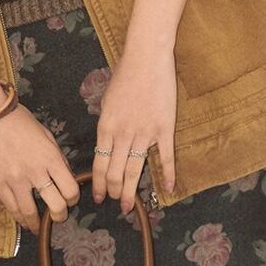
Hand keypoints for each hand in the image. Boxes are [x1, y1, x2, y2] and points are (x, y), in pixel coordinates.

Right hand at [0, 103, 81, 234]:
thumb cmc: (20, 122)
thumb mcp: (46, 135)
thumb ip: (57, 157)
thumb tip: (65, 176)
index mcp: (50, 158)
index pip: (70, 189)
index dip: (74, 198)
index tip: (70, 199)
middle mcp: (35, 172)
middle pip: (56, 205)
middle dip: (60, 215)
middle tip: (58, 215)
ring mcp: (15, 179)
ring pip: (30, 212)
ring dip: (37, 223)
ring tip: (38, 226)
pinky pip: (11, 207)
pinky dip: (18, 217)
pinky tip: (22, 221)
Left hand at [89, 46, 178, 214]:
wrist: (146, 58)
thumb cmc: (125, 76)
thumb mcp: (107, 101)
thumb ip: (107, 124)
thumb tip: (106, 142)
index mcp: (106, 127)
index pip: (99, 164)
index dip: (98, 184)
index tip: (99, 196)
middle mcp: (122, 134)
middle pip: (115, 172)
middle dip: (113, 192)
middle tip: (115, 205)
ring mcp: (144, 133)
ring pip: (134, 170)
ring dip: (130, 191)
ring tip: (128, 206)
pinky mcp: (164, 129)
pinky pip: (165, 157)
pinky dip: (166, 175)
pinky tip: (167, 190)